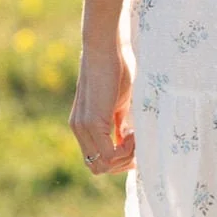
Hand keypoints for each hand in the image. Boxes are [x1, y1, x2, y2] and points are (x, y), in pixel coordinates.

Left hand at [69, 41, 134, 175]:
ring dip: (124, 157)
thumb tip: (127, 140)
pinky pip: (109, 153)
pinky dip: (125, 150)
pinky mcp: (92, 122)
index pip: (95, 160)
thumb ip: (118, 124)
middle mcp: (79, 129)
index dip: (117, 160)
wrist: (107, 49)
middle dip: (121, 164)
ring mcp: (83, 127)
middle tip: (137, 146)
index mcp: (83, 126)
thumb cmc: (117, 70)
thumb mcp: (119, 104)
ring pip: (102, 165)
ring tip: (136, 136)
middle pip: (97, 168)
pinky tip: (133, 132)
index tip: (135, 147)